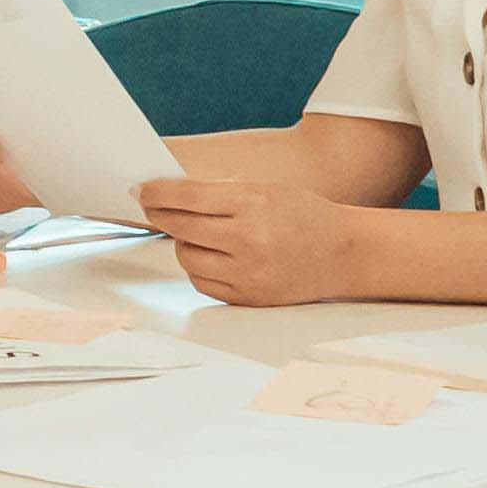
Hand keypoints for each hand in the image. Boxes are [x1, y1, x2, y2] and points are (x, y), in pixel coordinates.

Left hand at [136, 173, 368, 306]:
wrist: (344, 253)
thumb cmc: (304, 215)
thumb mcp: (265, 189)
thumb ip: (219, 192)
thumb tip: (167, 194)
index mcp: (255, 207)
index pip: (188, 197)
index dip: (157, 192)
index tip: (141, 190)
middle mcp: (250, 242)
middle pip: (180, 228)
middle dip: (161, 215)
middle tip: (154, 208)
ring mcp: (249, 275)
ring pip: (185, 257)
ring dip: (182, 242)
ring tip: (195, 232)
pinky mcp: (248, 298)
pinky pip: (201, 282)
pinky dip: (198, 267)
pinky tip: (209, 254)